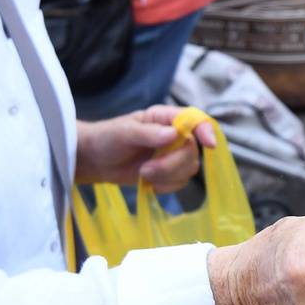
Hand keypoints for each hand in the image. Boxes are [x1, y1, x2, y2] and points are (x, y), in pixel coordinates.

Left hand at [75, 105, 215, 187]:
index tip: (209, 144)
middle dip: (171, 164)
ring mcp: (173, 155)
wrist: (95, 160)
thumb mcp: (124, 132)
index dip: (206, 130)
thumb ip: (148, 133)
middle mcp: (175, 135)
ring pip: (189, 168)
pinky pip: (180, 182)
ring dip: (167, 176)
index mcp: (166, 118)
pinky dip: (165, 186)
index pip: (196, 120)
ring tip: (142, 174)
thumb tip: (173, 134)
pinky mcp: (168, 173)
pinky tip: (148, 183)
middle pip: (193, 151)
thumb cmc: (107, 138)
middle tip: (145, 170)